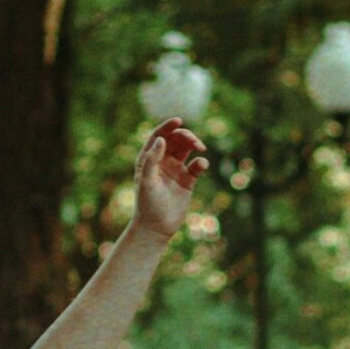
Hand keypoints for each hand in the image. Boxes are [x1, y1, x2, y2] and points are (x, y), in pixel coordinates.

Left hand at [131, 117, 206, 240]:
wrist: (157, 228)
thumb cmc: (147, 205)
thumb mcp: (147, 181)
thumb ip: (152, 159)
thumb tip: (161, 139)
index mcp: (149, 158)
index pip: (159, 136)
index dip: (168, 126)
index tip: (178, 120)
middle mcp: (162, 161)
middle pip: (175, 140)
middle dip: (186, 136)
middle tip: (194, 142)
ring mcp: (175, 169)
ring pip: (187, 149)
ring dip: (194, 144)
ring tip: (200, 148)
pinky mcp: (188, 180)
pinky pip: (196, 166)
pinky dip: (201, 162)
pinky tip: (202, 165)